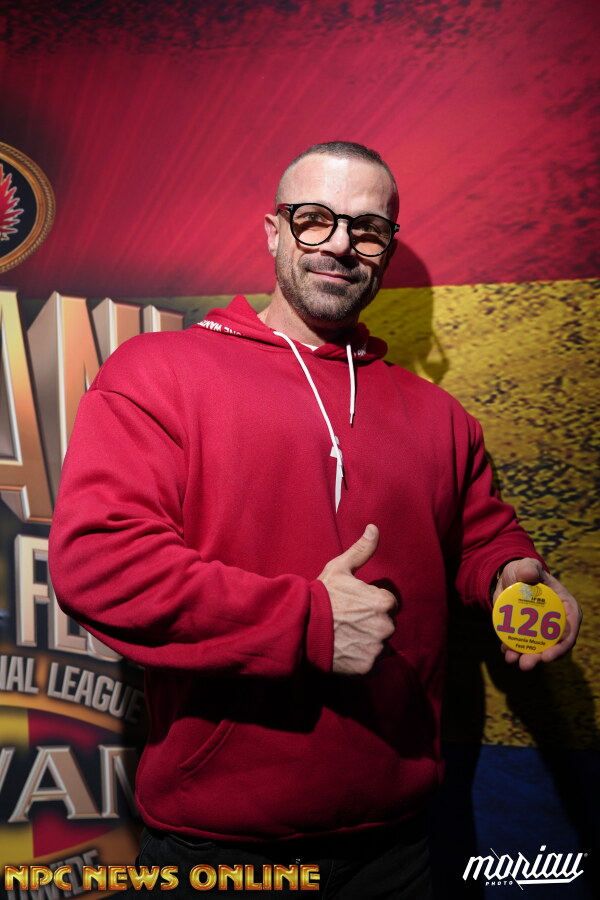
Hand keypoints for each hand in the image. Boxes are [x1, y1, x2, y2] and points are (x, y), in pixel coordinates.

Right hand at [318, 524, 396, 674]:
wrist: (299, 626)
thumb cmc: (320, 596)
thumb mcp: (339, 568)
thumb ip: (361, 550)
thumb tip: (374, 528)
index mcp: (383, 602)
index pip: (388, 604)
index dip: (371, 603)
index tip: (354, 605)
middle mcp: (385, 626)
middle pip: (386, 625)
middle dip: (371, 623)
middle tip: (348, 621)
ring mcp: (377, 649)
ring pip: (380, 645)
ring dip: (367, 641)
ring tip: (345, 636)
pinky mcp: (367, 667)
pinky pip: (372, 663)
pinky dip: (361, 659)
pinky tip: (345, 650)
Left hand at [493, 557, 581, 670]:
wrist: (507, 578)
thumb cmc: (524, 571)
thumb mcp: (527, 566)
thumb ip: (529, 568)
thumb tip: (529, 573)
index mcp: (566, 608)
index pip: (569, 632)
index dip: (561, 647)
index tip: (547, 656)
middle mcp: (557, 622)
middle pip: (552, 646)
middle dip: (539, 657)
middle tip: (525, 664)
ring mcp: (541, 630)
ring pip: (536, 649)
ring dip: (525, 657)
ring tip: (511, 659)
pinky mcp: (526, 632)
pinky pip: (521, 645)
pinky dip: (512, 650)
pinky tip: (504, 651)